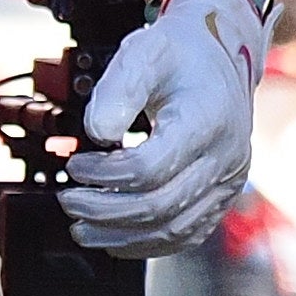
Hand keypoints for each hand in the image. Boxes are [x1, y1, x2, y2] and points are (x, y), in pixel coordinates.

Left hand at [57, 0, 264, 256]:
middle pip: (159, 206)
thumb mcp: (144, 51)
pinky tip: (115, 238)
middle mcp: (225, 157)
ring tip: (81, 226)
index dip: (104, 174)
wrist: (221, 57)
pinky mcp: (221, 196)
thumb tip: (97, 133)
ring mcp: (227, 181)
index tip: (76, 164)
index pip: (150, 167)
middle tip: (68, 199)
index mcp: (207, 120)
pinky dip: (146, 243)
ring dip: (120, 234)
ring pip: (172, 229)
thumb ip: (118, 88)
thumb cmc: (180, 55)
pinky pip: (185, 235)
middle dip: (104, 209)